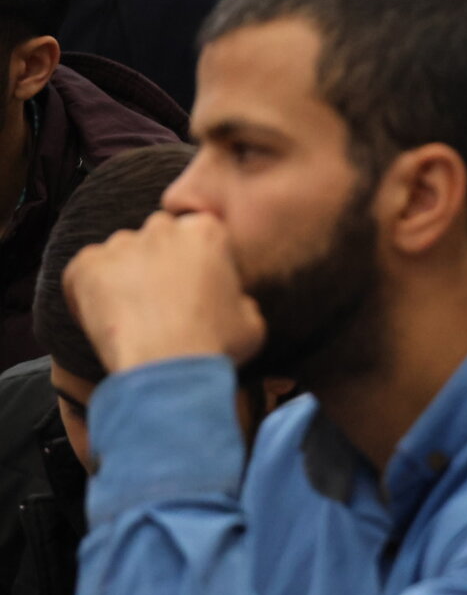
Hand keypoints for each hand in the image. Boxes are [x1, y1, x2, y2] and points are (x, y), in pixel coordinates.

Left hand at [62, 212, 265, 372]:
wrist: (167, 367)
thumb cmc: (214, 345)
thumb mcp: (252, 321)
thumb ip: (240, 298)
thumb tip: (233, 301)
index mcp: (206, 232)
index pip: (197, 233)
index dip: (197, 262)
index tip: (196, 289)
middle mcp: (163, 228)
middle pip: (159, 237)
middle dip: (160, 261)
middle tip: (164, 301)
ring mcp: (121, 244)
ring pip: (121, 253)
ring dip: (126, 275)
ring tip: (134, 315)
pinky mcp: (87, 265)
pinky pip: (85, 272)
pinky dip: (90, 292)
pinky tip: (108, 321)